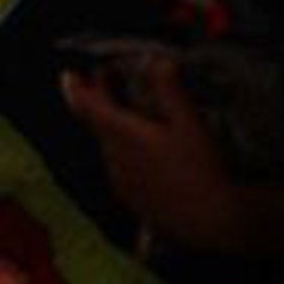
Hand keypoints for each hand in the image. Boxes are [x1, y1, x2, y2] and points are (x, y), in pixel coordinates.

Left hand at [63, 56, 283, 257]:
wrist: (214, 223)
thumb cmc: (202, 170)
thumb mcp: (189, 124)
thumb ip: (170, 90)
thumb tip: (158, 59)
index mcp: (121, 135)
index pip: (88, 106)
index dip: (77, 88)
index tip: (69, 74)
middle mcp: (113, 157)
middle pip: (97, 123)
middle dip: (98, 100)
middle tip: (104, 81)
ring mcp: (121, 180)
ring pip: (108, 145)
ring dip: (112, 126)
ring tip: (126, 112)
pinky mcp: (132, 199)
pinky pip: (120, 167)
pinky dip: (124, 151)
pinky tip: (143, 151)